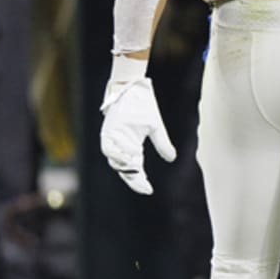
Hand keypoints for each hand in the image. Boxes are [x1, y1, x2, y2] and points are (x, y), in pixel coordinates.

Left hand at [100, 77, 175, 194]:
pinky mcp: (107, 132)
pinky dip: (116, 155)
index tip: (148, 190)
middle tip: (143, 187)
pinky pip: (107, 149)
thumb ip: (162, 143)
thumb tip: (171, 159)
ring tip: (136, 172)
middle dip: (133, 179)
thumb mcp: (155, 127)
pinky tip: (128, 159)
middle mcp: (121, 146)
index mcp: (132, 147)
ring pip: (114, 161)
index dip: (140, 181)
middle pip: (124, 169)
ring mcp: (113, 140)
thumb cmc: (142, 106)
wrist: (132, 88)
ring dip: (124, 168)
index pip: (135, 169)